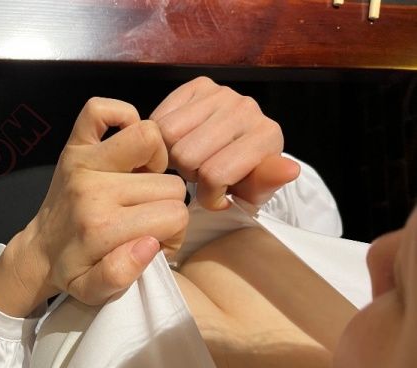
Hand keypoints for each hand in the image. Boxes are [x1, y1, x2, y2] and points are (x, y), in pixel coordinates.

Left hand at [0, 97, 187, 314]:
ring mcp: (82, 162)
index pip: (175, 215)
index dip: (174, 233)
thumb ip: (122, 274)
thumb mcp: (94, 290)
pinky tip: (125, 151)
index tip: (155, 242)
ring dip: (155, 164)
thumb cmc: (73, 271)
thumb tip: (151, 242)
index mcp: (102, 227)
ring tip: (140, 186)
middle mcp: (93, 190)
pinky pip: (100, 110)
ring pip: (151, 140)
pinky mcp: (73, 146)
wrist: (38, 252)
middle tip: (145, 219)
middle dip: (166, 205)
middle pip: (170, 183)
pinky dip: (121, 118)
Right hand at [151, 76, 299, 209]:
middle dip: (188, 173)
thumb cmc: (245, 176)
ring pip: (168, 134)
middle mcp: (246, 108)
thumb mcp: (256, 190)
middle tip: (201, 174)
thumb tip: (291, 170)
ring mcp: (222, 93)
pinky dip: (162, 138)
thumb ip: (268, 183)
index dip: (208, 195)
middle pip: (186, 154)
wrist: (240, 150)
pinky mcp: (199, 85)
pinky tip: (179, 143)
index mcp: (266, 136)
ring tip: (191, 159)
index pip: (214, 174)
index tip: (217, 197)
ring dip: (172, 155)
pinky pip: (161, 116)